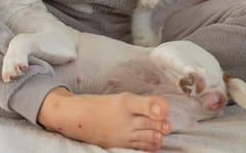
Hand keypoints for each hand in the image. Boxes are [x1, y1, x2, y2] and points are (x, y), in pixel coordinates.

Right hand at [38, 87, 170, 150]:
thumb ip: (143, 103)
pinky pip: (138, 146)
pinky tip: (154, 143)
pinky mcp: (120, 144)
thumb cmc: (99, 105)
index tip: (165, 110)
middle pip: (149, 123)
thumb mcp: (122, 99)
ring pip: (146, 136)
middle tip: (167, 125)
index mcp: (125, 102)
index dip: (158, 107)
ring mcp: (123, 133)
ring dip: (157, 136)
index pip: (146, 104)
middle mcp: (125, 118)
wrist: (77, 117)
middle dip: (161, 125)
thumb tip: (164, 108)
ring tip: (162, 134)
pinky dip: (148, 146)